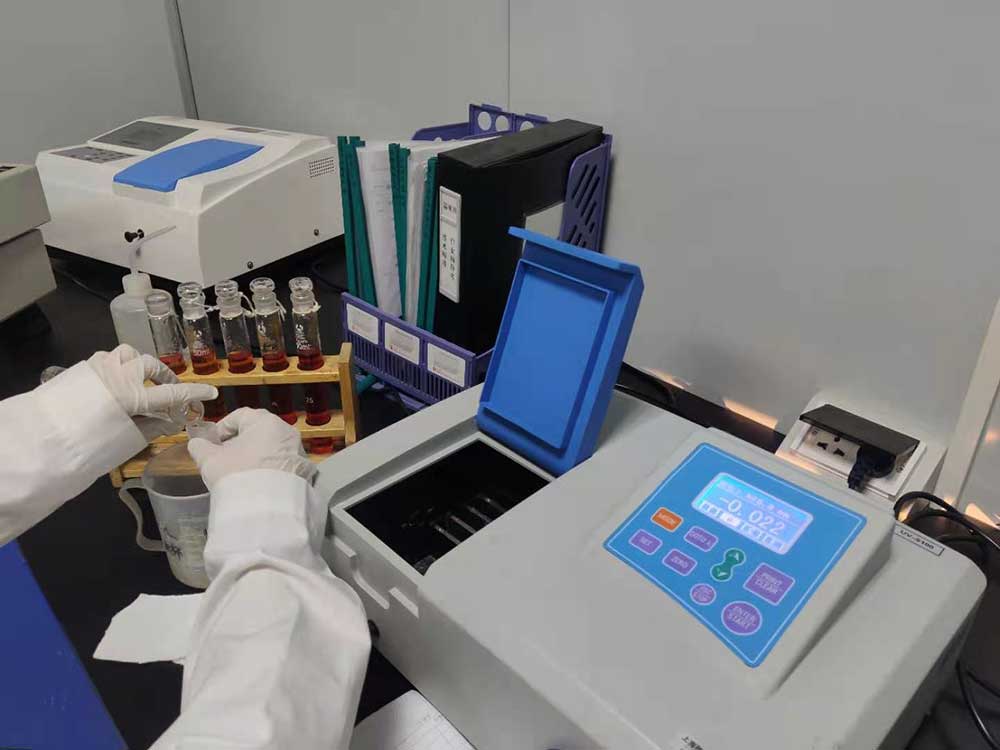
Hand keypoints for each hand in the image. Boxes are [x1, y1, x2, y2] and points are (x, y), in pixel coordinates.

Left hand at [88, 345, 217, 440]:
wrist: (43, 439)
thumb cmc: (86, 445)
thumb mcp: (125, 440)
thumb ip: (152, 427)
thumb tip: (172, 421)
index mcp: (132, 396)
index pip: (173, 393)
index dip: (194, 393)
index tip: (210, 393)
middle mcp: (119, 375)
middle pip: (151, 367)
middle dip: (164, 377)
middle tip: (169, 391)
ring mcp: (100, 367)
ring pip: (129, 354)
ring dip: (140, 365)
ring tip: (141, 380)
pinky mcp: (84, 368)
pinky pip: (109, 358)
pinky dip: (118, 365)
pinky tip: (115, 380)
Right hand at [187, 408, 316, 489]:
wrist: (267, 508)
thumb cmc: (237, 475)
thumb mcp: (210, 460)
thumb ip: (200, 448)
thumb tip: (196, 444)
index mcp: (265, 422)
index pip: (240, 415)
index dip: (223, 427)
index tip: (212, 442)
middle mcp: (286, 432)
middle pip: (258, 431)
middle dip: (239, 443)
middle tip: (224, 458)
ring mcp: (297, 451)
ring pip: (271, 448)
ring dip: (255, 456)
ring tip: (240, 472)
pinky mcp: (303, 471)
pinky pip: (282, 464)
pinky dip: (269, 468)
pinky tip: (257, 482)